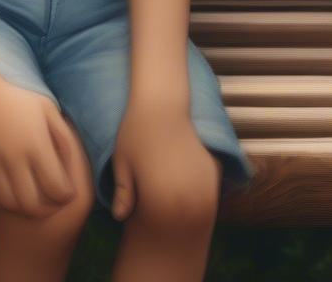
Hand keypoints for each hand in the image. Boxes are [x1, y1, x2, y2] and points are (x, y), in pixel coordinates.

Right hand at [0, 81, 76, 216]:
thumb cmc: (17, 98)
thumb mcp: (47, 109)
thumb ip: (63, 137)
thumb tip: (71, 168)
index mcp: (35, 143)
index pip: (56, 187)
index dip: (66, 196)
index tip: (68, 192)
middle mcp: (12, 157)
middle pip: (33, 203)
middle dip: (47, 209)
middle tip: (52, 204)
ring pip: (11, 203)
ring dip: (25, 209)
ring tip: (34, 202)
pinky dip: (5, 201)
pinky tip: (14, 194)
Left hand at [111, 103, 212, 220]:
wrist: (162, 104)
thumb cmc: (135, 132)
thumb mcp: (122, 162)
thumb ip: (124, 192)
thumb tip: (119, 217)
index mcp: (158, 197)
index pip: (156, 226)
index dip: (146, 223)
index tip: (139, 216)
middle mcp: (184, 196)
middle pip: (178, 224)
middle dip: (167, 222)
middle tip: (154, 208)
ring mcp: (202, 187)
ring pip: (197, 215)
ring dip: (187, 215)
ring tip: (171, 201)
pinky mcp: (212, 174)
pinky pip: (208, 200)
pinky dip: (200, 203)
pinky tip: (187, 195)